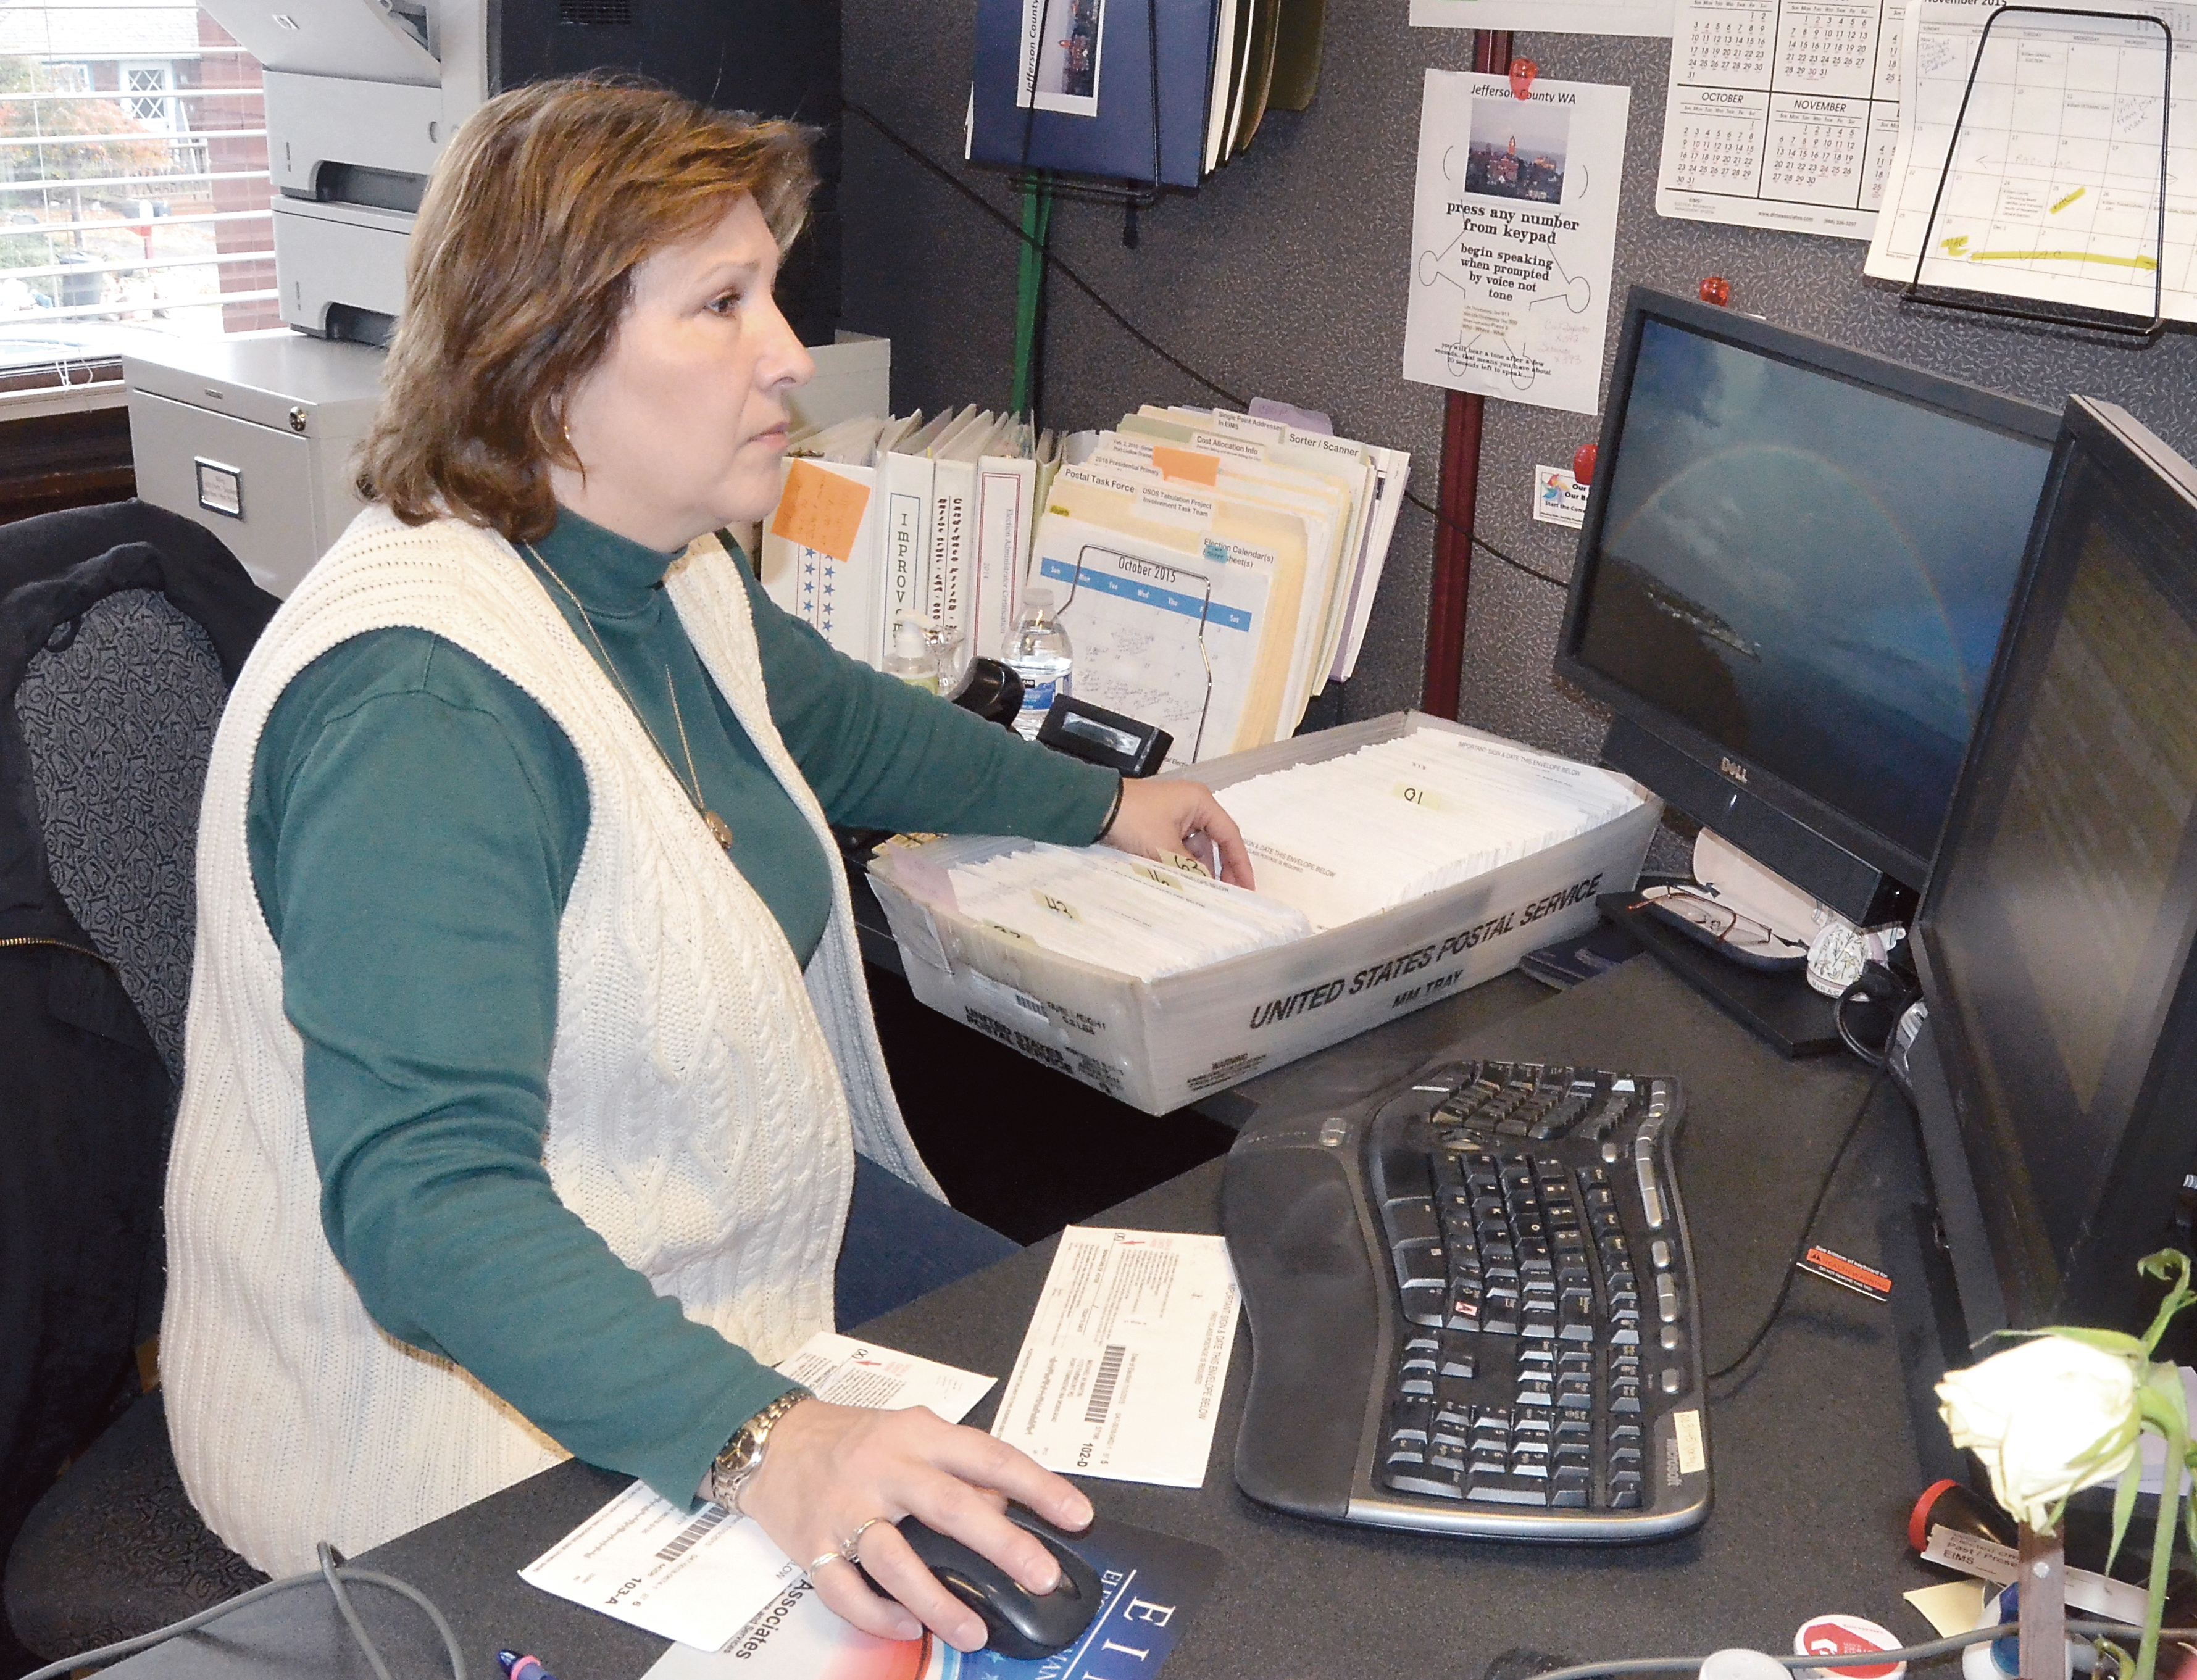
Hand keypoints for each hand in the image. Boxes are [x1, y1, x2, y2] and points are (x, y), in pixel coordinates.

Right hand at [735, 1400, 1093, 1651]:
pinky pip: (846, 1590)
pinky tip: (907, 1629)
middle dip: (1003, 1545)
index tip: (1076, 1515)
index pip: (989, 1457)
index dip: (1037, 1486)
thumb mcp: (911, 1433)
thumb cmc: (851, 1439)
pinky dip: (878, 1616)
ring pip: (896, 1559)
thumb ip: (958, 1468)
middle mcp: (885, 1467)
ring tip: (974, 1632)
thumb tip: (1008, 1510)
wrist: (769, 1441)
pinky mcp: (813, 1544)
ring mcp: (846, 1507)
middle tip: (1042, 1577)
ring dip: (939, 1600)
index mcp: (917, 1435)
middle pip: (951, 1506)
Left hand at [1099, 777, 1255, 887]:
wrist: (1096, 806)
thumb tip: (1209, 887)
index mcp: (1201, 802)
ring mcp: (1176, 813)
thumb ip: (1191, 869)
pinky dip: (1183, 862)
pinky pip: (1180, 846)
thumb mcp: (1166, 848)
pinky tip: (1184, 880)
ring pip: (1197, 846)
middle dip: (1221, 869)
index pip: (1230, 836)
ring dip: (1199, 868)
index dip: (1240, 864)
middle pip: (1216, 841)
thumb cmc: (1135, 821)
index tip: (1247, 888)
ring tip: (1203, 892)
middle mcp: (1193, 804)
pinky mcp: (1161, 822)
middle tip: (1227, 895)